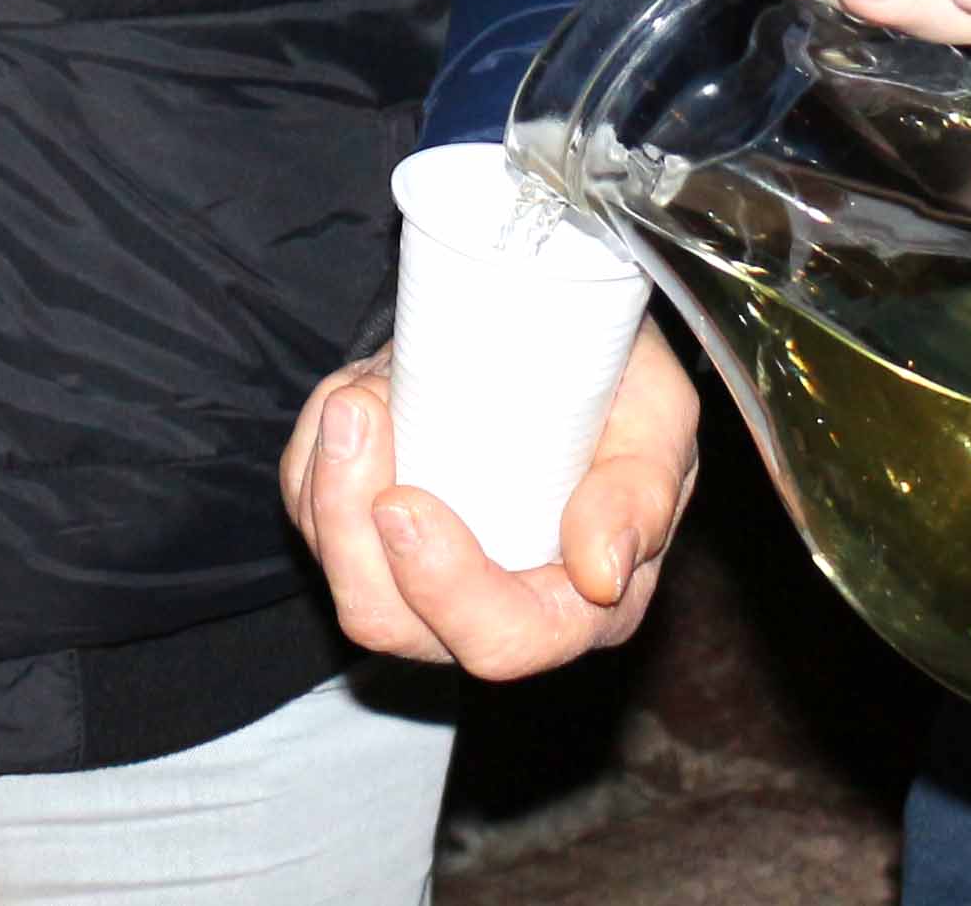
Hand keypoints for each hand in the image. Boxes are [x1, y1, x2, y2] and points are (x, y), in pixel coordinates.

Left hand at [279, 318, 696, 676]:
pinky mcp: (367, 534)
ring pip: (337, 568)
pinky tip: (356, 397)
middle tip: (357, 413)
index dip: (446, 589)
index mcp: (578, 605)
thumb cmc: (624, 382)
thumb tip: (601, 574)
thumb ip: (642, 493)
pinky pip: (309, 514)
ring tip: (363, 389)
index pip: (505, 640)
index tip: (402, 501)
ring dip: (329, 474)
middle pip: (391, 622)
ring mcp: (421, 575)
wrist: (563, 331)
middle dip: (348, 525)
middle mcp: (493, 606)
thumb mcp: (660, 419)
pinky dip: (315, 452)